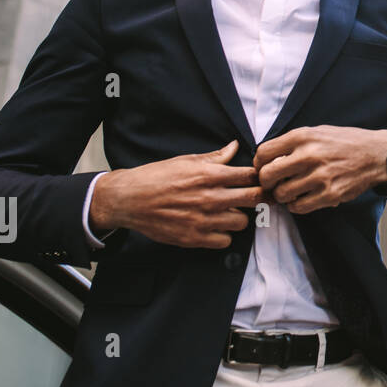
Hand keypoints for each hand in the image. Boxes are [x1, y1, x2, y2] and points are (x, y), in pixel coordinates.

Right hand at [90, 140, 265, 248]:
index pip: (250, 175)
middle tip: (252, 197)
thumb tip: (235, 146)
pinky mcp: (193, 238)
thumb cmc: (156, 177)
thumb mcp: (186, 160)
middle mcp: (209, 198)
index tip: (256, 179)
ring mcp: (203, 220)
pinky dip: (223, 235)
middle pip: (253, 198)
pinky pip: (225, 241)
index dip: (257, 177)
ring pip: (242, 222)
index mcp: (209, 175)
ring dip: (238, 217)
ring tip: (227, 212)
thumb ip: (215, 157)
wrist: (128, 199)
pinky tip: (215, 226)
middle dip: (256, 196)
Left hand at [252, 126, 386, 214]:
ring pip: (281, 194)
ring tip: (290, 191)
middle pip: (267, 176)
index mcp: (303, 137)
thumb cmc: (344, 142)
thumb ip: (293, 143)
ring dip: (282, 195)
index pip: (263, 153)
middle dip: (266, 182)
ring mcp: (319, 176)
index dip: (259, 164)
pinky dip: (295, 206)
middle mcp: (309, 155)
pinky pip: (298, 207)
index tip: (264, 168)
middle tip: (273, 184)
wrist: (376, 154)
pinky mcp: (329, 194)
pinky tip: (302, 198)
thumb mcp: (317, 132)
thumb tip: (267, 158)